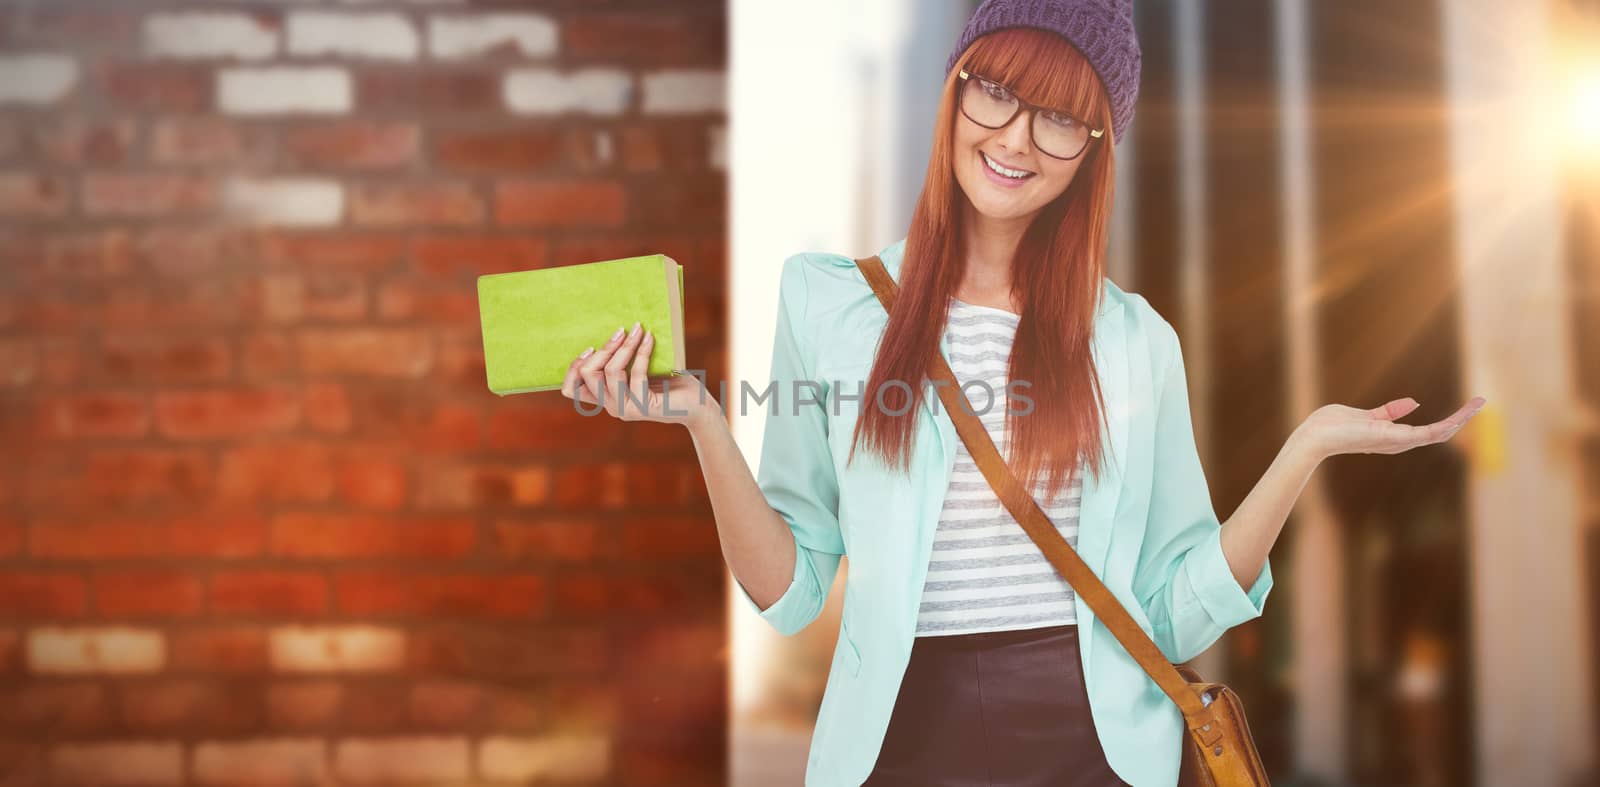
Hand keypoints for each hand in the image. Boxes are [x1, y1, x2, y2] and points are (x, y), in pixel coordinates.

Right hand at [560, 320, 720, 428]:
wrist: (696, 406)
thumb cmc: (668, 383)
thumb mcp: (637, 372)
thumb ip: (620, 362)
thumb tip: (611, 330)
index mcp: (605, 398)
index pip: (571, 389)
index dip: (573, 367)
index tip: (590, 346)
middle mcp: (611, 406)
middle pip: (587, 375)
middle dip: (603, 349)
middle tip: (621, 332)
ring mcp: (626, 408)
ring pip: (610, 372)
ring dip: (623, 346)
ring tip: (638, 330)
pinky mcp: (644, 406)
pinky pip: (636, 373)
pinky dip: (642, 351)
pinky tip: (650, 338)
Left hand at [1295, 395, 1486, 461]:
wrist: (1315, 435)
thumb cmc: (1333, 426)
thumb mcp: (1367, 416)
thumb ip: (1389, 412)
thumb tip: (1414, 402)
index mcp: (1393, 437)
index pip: (1428, 431)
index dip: (1449, 421)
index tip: (1466, 407)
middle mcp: (1399, 443)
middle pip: (1439, 433)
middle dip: (1461, 418)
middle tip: (1481, 402)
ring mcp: (1398, 442)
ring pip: (1440, 434)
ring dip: (1461, 418)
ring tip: (1479, 403)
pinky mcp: (1395, 438)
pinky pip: (1428, 433)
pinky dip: (1447, 423)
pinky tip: (1462, 414)